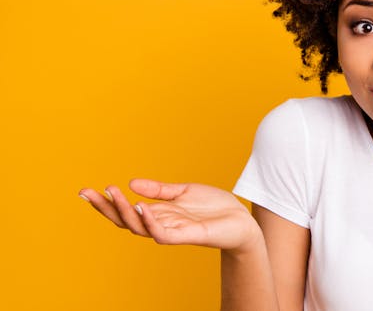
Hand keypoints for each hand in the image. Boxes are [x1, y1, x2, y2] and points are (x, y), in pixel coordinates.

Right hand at [79, 179, 261, 252]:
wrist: (241, 221)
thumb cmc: (214, 208)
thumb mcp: (184, 192)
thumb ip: (159, 190)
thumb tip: (132, 183)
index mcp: (158, 213)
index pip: (125, 210)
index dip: (105, 202)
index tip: (85, 190)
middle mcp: (161, 224)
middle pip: (124, 220)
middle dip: (105, 207)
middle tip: (87, 193)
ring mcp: (172, 232)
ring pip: (139, 227)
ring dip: (125, 211)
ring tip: (114, 194)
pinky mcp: (187, 236)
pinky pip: (163, 233)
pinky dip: (150, 221)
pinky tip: (142, 207)